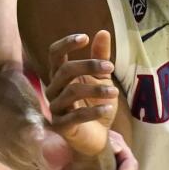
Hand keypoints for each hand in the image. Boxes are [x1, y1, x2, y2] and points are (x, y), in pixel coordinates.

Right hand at [45, 31, 118, 156]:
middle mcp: (53, 90)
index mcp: (60, 75)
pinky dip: (93, 111)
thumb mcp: (102, 79)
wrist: (97, 137)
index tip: (85, 37)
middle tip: (110, 68)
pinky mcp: (61, 126)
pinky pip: (76, 116)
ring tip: (115, 92)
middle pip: (65, 71)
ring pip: (71, 92)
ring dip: (96, 89)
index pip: (55, 54)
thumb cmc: (95, 104)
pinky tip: (108, 108)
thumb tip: (103, 32)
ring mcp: (56, 108)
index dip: (66, 44)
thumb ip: (100, 57)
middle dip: (89, 66)